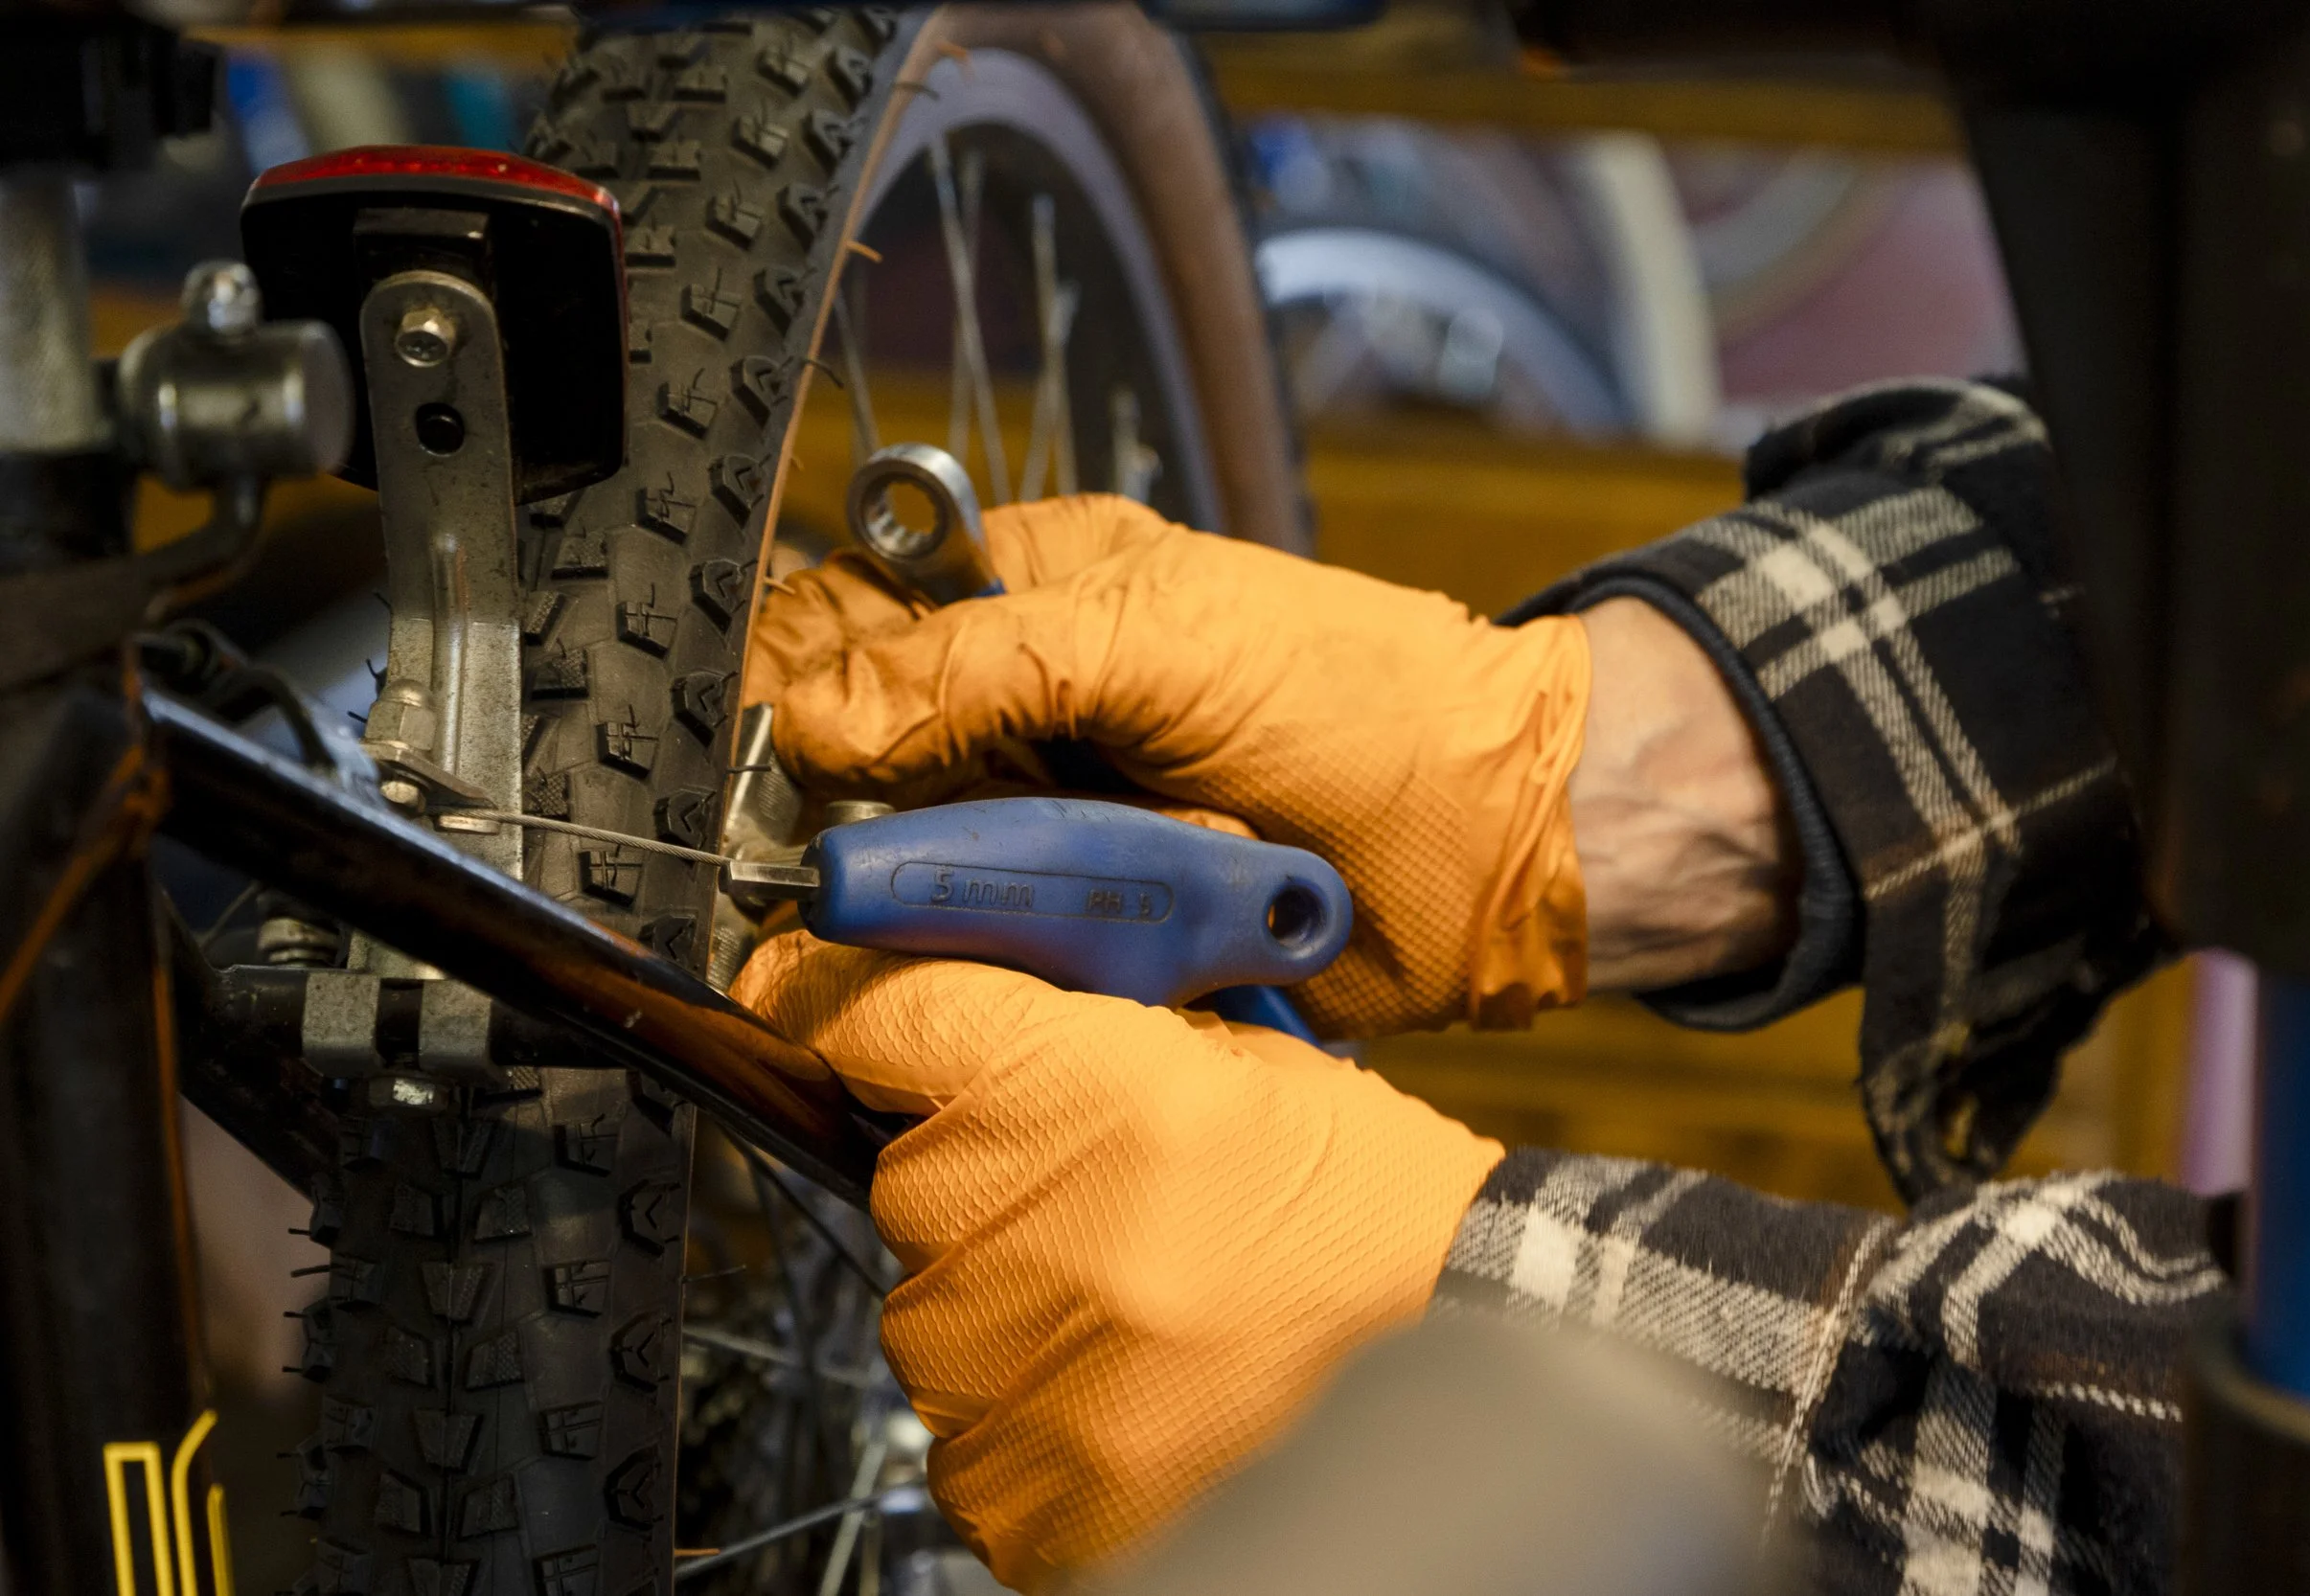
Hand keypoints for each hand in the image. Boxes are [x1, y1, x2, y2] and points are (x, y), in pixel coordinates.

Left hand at [732, 932, 1502, 1591]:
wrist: (1465, 1351)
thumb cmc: (1358, 1205)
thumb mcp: (1220, 1059)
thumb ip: (1068, 1037)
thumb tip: (942, 1023)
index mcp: (1068, 1085)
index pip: (874, 1015)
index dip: (835, 994)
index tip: (813, 992)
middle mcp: (1011, 1225)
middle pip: (904, 1175)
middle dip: (977, 1177)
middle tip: (1094, 1199)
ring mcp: (1005, 1371)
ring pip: (929, 1307)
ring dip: (1003, 1298)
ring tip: (1141, 1308)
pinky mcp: (1020, 1489)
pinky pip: (964, 1428)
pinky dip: (1028, 1406)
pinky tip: (1133, 1386)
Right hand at [755, 494, 1592, 1036]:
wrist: (1503, 850)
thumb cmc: (1363, 704)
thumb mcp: (1162, 645)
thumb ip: (981, 668)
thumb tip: (817, 720)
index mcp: (1038, 590)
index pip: (855, 609)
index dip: (794, 675)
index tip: (768, 753)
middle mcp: (1028, 705)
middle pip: (858, 752)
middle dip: (841, 808)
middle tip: (836, 853)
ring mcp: (1057, 820)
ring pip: (907, 862)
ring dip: (924, 891)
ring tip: (970, 897)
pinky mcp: (1088, 923)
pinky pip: (985, 948)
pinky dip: (984, 960)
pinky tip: (1008, 954)